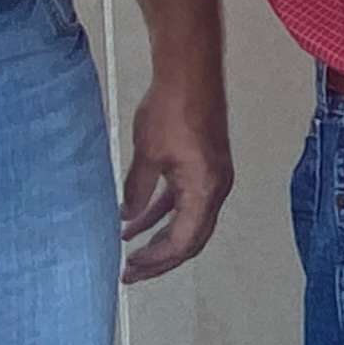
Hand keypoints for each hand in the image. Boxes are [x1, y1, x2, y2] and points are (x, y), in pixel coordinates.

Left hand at [119, 69, 233, 282]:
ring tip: (130, 248)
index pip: (182, 242)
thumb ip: (138, 191)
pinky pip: (186, 199)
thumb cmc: (172, 108)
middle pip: (190, 239)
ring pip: (187, 220)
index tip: (131, 270)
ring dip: (159, 235)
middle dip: (160, 257)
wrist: (190, 73)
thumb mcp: (147, 155)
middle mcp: (216, 189)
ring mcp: (213, 177)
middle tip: (131, 271)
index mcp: (205, 190)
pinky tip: (136, 217)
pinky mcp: (206, 165)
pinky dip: (163, 211)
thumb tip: (127, 216)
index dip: (156, 261)